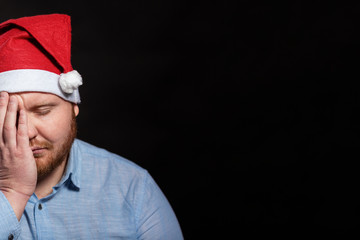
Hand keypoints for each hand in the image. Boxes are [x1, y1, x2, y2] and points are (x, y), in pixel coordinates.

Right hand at [0, 92, 36, 219]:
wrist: (12, 192)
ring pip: (7, 125)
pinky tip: (22, 111)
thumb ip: (5, 147)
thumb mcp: (3, 160)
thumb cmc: (10, 178)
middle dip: (0, 106)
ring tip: (12, 96)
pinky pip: (20, 134)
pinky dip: (21, 121)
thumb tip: (11, 135)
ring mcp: (9, 149)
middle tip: (3, 93)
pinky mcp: (21, 152)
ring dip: (10, 110)